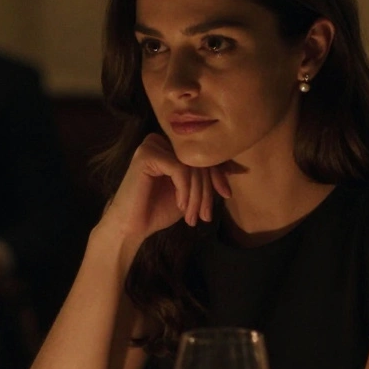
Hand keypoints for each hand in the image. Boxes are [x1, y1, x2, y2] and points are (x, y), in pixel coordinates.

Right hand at [98, 133, 230, 246]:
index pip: (203, 155)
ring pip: (191, 166)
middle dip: (206, 191)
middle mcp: (162, 141)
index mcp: (171, 146)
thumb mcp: (191, 192)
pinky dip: (184, 190)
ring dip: (197, 195)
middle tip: (205, 215)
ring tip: (193, 217)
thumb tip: (237, 167)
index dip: (217, 174)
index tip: (226, 194)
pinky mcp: (147, 155)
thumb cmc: (158, 210)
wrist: (132, 227)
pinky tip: (181, 206)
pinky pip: (180, 169)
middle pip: (198, 160)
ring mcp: (153, 145)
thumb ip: (207, 178)